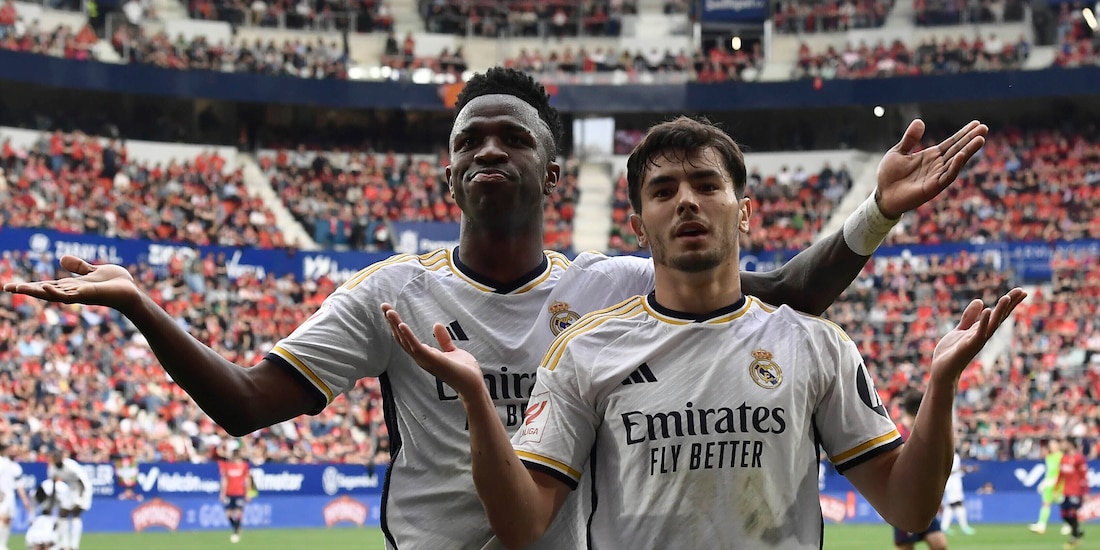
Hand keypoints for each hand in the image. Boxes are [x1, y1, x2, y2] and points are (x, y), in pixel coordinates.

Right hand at [3, 255, 139, 310]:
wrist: (132, 292)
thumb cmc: (116, 283)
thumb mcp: (93, 271)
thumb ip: (79, 267)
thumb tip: (61, 258)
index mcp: (72, 286)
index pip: (46, 285)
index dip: (30, 285)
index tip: (11, 285)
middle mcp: (72, 292)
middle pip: (45, 291)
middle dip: (26, 289)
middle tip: (7, 287)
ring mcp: (79, 295)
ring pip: (53, 294)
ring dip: (36, 291)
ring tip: (18, 287)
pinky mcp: (88, 295)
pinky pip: (70, 295)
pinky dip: (57, 292)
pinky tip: (46, 286)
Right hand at [382, 303, 485, 398]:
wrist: (473, 385)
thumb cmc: (463, 371)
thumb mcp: (452, 350)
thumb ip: (443, 340)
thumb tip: (436, 324)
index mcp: (424, 355)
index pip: (406, 338)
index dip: (397, 324)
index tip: (390, 310)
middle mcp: (421, 358)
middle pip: (401, 338)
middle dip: (392, 322)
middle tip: (383, 305)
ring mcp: (425, 360)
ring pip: (405, 341)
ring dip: (396, 326)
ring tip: (389, 311)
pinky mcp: (432, 360)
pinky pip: (416, 347)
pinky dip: (408, 336)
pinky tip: (402, 325)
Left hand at [876, 119, 987, 218]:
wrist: (882, 194)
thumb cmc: (889, 174)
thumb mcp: (898, 152)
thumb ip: (910, 139)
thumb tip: (919, 121)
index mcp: (931, 156)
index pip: (952, 142)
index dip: (964, 133)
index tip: (977, 123)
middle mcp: (937, 165)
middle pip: (958, 150)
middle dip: (971, 139)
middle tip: (984, 128)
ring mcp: (936, 176)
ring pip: (956, 162)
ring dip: (968, 151)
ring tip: (980, 139)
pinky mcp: (933, 187)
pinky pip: (947, 177)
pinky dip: (954, 166)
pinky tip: (961, 156)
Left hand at [930, 288, 1026, 383]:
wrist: (942, 370)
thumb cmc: (951, 352)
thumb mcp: (960, 330)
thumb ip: (969, 317)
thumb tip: (981, 301)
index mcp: (981, 330)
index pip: (998, 314)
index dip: (1009, 303)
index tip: (1021, 291)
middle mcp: (983, 335)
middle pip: (1000, 317)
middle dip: (1010, 304)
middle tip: (1022, 291)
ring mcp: (977, 340)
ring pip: (992, 324)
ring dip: (1000, 311)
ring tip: (1006, 297)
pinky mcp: (969, 345)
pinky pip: (979, 332)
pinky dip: (984, 322)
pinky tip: (988, 310)